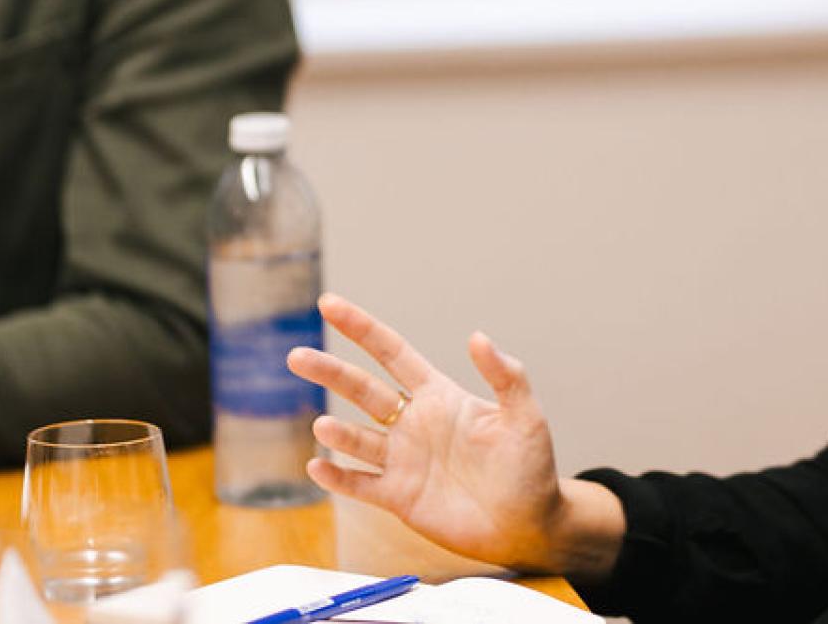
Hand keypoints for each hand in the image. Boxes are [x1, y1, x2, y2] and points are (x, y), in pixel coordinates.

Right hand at [287, 293, 623, 577]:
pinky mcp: (399, 497)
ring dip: (338, 432)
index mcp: (439, 396)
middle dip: (330, 371)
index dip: (360, 328)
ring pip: (358, 438)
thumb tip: (478, 336)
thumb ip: (505, 376)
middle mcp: (414, 423)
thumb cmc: (530, 468)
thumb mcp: (524, 416)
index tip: (328, 304)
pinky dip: (338, 476)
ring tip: (324, 425)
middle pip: (362, 390)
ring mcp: (403, 460)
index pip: (391, 352)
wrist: (527, 524)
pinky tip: (317, 467)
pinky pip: (360, 484)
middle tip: (296, 357)